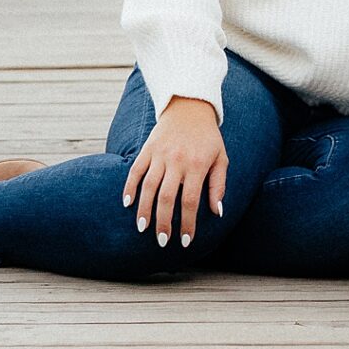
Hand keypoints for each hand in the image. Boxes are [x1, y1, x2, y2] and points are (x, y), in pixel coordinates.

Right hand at [123, 94, 227, 246]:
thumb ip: (218, 185)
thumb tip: (218, 212)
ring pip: (149, 186)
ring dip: (144, 209)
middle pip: (167, 197)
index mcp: (197, 165)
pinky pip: (135, 170)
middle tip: (162, 241)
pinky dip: (130, 186)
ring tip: (142, 228)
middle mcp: (177, 160)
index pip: (190, 201)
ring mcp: (160, 154)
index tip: (186, 241)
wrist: (190, 107)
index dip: (187, 223)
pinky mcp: (147, 148)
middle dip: (163, 222)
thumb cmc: (208, 138)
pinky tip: (127, 203)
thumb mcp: (221, 158)